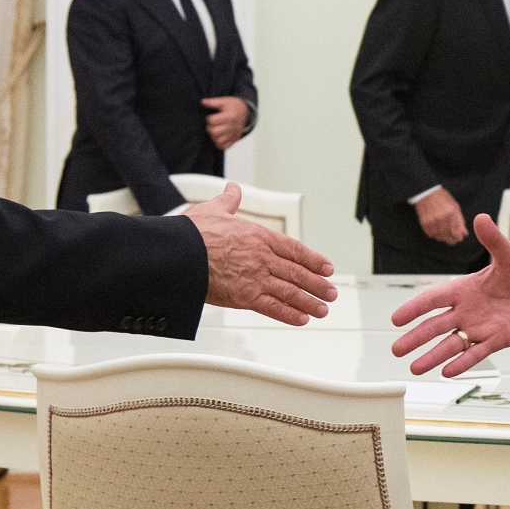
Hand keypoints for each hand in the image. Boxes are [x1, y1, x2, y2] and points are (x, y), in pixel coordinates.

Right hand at [186, 182, 336, 325]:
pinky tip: (302, 318)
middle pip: (297, 272)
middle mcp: (262, 257)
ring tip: (323, 308)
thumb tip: (232, 189)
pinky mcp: (244, 296)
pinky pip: (273, 307)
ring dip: (310, 301)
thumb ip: (229, 201)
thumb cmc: (193, 234)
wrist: (179, 254)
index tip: (326, 267)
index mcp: (258, 236)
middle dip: (317, 284)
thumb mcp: (214, 210)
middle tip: (331, 291)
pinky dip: (290, 314)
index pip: (294, 249)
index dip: (313, 260)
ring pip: (290, 291)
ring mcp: (255, 277)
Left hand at [202, 96, 250, 149]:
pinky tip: (218, 136)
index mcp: (230, 116)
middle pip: (214, 132)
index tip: (212, 116)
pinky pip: (223, 147)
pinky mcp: (234, 140)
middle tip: (212, 124)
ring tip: (215, 130)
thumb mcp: (224, 101)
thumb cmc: (233, 106)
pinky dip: (219, 143)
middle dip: (210, 127)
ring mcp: (234, 135)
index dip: (209, 118)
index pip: (212, 121)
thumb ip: (213, 102)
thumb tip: (202, 102)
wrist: (245, 112)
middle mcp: (233, 127)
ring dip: (213, 136)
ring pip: (218, 141)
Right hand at [390, 214, 509, 375]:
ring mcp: (479, 327)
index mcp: (464, 289)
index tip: (396, 319)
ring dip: (433, 356)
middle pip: (435, 326)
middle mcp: (466, 310)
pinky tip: (447, 372)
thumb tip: (481, 217)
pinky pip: (476, 354)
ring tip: (415, 368)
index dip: (414, 308)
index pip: (433, 299)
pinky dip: (462, 363)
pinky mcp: (495, 340)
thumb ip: (493, 239)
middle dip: (416, 338)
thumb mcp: (509, 254)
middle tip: (396, 349)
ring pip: (451, 344)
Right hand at [414, 187, 467, 244]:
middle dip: (452, 240)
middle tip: (453, 240)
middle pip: (449, 236)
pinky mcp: (425, 223)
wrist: (426, 193)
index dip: (459, 237)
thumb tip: (464, 233)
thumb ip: (460, 220)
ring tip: (444, 234)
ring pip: (440, 237)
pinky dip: (435, 234)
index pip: (457, 231)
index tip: (460, 238)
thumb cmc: (442, 198)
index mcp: (452, 213)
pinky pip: (431, 234)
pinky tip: (437, 230)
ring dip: (443, 237)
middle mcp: (443, 218)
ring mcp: (433, 221)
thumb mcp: (455, 206)